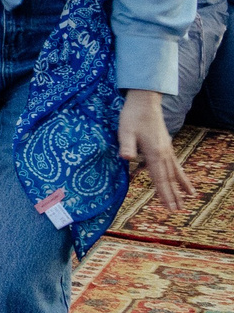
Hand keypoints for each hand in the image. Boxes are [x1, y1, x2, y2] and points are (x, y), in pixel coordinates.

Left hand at [120, 91, 193, 210]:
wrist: (145, 101)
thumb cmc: (132, 116)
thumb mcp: (124, 130)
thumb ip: (126, 145)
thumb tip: (126, 158)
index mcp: (154, 153)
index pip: (159, 178)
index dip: (164, 194)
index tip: (169, 207)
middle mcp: (164, 154)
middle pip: (169, 178)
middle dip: (173, 195)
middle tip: (178, 211)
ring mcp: (167, 149)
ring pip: (175, 172)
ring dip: (180, 186)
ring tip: (189, 198)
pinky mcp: (166, 145)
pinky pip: (175, 164)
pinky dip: (180, 174)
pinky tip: (182, 179)